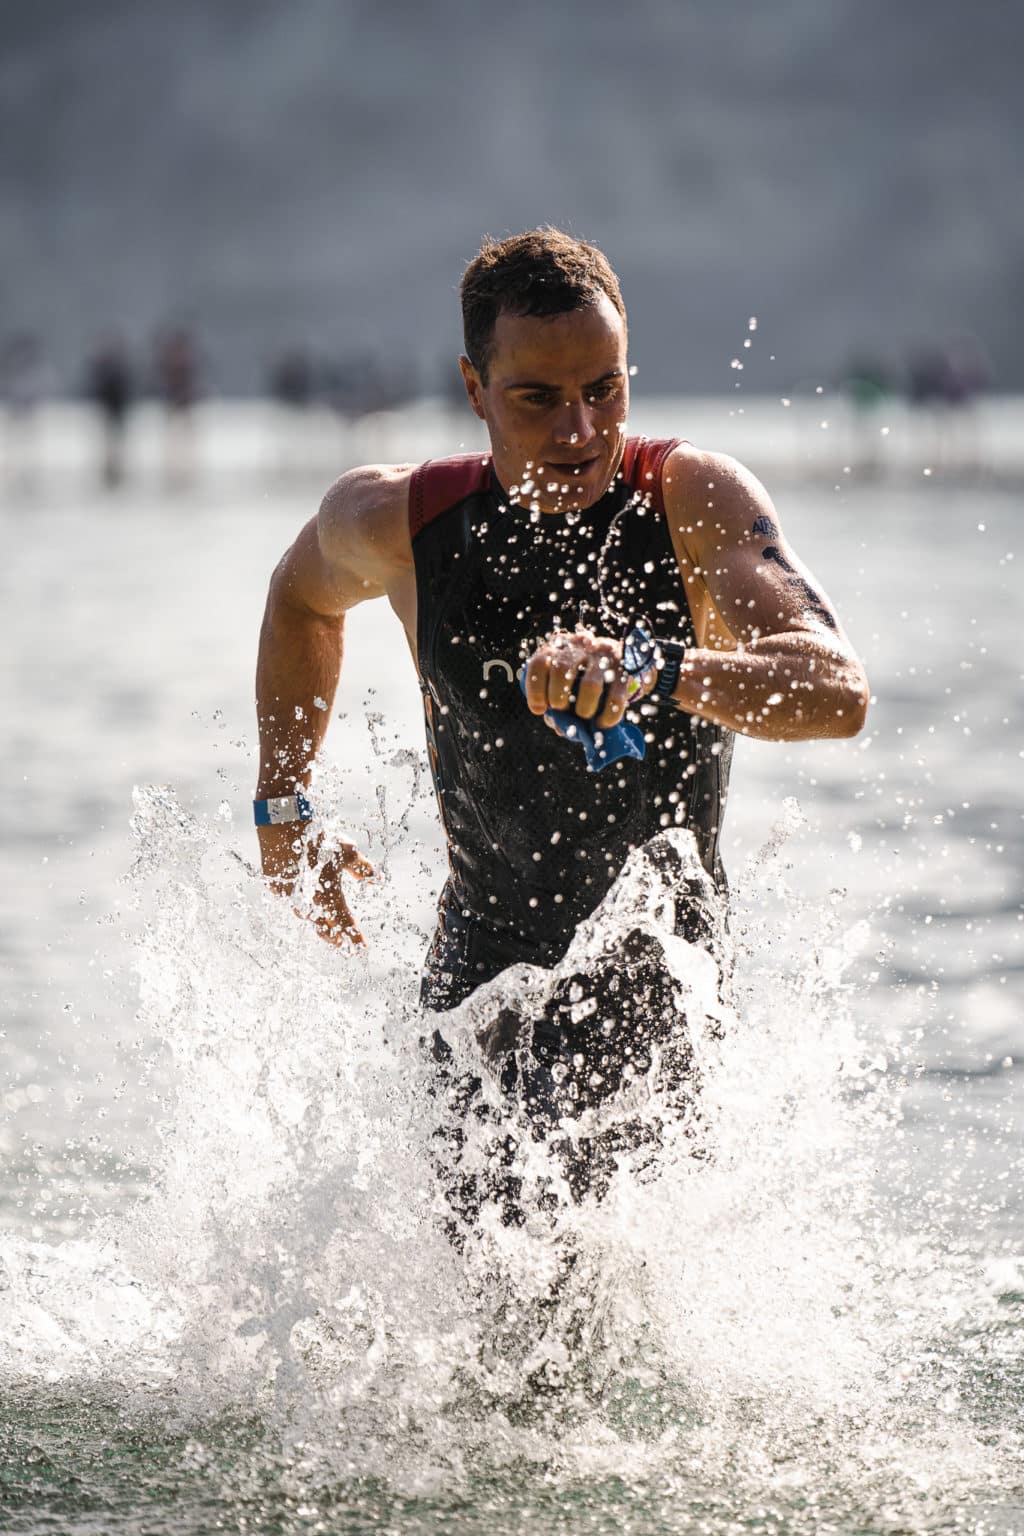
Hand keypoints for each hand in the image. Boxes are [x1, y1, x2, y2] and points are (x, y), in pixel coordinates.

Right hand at [257, 822, 374, 946]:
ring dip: (318, 924)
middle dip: (334, 937)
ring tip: (328, 932)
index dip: (354, 936)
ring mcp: (289, 896)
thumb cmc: (318, 837)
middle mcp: (307, 901)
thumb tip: (376, 879)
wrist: (283, 822)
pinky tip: (307, 907)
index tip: (362, 948)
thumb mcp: (345, 851)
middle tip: (343, 946)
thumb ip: (360, 869)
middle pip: (323, 926)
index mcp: (327, 895)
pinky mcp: (276, 887)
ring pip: (306, 916)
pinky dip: (302, 906)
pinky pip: (292, 902)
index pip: (344, 922)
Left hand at [523, 627, 652, 728]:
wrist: (627, 658)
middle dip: (557, 697)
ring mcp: (605, 654)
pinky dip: (608, 715)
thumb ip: (558, 700)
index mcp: (560, 646)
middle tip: (561, 709)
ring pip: (589, 685)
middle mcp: (581, 645)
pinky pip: (616, 697)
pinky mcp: (626, 668)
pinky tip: (603, 723)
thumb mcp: (568, 679)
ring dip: (583, 708)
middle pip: (561, 670)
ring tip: (584, 716)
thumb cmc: (587, 674)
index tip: (539, 709)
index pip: (540, 663)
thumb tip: (559, 725)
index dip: (535, 689)